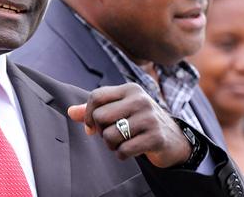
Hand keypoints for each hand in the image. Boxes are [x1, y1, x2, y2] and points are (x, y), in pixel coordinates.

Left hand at [67, 83, 191, 167]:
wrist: (173, 138)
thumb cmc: (139, 121)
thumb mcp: (119, 110)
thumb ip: (95, 110)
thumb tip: (70, 112)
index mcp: (130, 89)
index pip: (96, 97)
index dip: (88, 114)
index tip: (92, 125)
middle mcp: (140, 100)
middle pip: (100, 117)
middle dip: (100, 131)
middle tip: (112, 134)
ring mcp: (149, 118)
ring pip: (110, 136)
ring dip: (111, 145)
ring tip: (122, 142)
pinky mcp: (156, 137)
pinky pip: (123, 150)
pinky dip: (122, 154)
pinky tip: (131, 150)